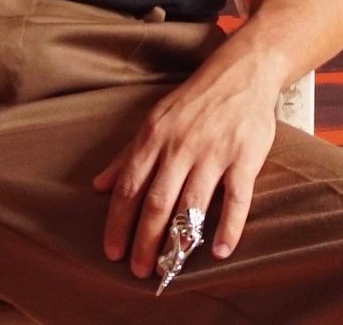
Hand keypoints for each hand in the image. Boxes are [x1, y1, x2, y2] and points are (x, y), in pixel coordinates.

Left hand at [92, 54, 281, 278]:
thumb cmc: (194, 101)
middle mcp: (180, 147)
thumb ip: (127, 155)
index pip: (129, 187)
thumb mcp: (154, 119)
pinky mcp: (245, 158)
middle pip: (156, 202)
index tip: (112, 252)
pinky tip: (219, 251)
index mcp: (154, 138)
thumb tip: (97, 186)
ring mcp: (214, 153)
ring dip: (179, 241)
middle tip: (138, 271)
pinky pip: (236, 198)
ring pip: (191, 205)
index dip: (118, 223)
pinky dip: (228, 227)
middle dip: (144, 240)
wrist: (241, 71)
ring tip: (169, 268)